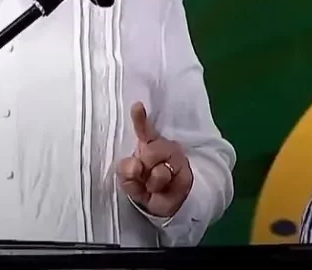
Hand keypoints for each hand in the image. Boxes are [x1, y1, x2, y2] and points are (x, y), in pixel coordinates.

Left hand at [116, 102, 193, 217]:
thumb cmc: (144, 186)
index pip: (144, 128)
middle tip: (144, 178)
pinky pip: (170, 178)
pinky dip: (159, 182)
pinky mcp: (185, 175)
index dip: (140, 117)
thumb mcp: (129, 180)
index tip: (137, 106)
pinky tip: (155, 186)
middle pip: (150, 152)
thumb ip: (126, 172)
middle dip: (144, 168)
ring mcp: (176, 159)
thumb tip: (135, 165)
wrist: (163, 204)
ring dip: (152, 183)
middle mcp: (163, 147)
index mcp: (147, 144)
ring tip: (153, 187)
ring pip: (160, 171)